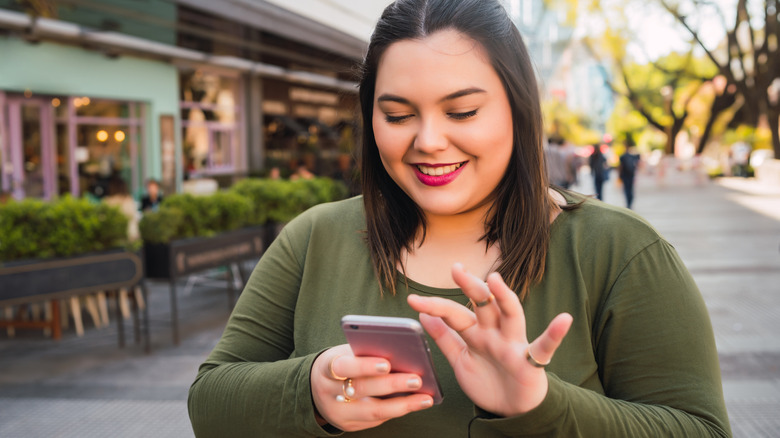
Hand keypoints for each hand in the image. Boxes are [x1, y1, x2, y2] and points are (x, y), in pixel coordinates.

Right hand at [310, 345, 434, 431]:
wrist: (317, 388)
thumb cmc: (341, 363)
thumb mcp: (345, 352)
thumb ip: (365, 351)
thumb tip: (402, 351)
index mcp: (326, 368)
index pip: (343, 367)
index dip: (364, 366)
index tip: (387, 363)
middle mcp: (329, 392)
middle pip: (361, 390)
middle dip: (391, 385)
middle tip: (416, 379)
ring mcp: (338, 413)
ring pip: (372, 411)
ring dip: (402, 404)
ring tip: (425, 398)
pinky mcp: (349, 425)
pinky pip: (377, 420)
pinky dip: (398, 410)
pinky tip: (416, 404)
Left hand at [407, 263, 572, 416]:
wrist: (511, 411)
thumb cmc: (487, 381)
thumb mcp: (461, 359)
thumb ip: (445, 338)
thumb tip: (424, 316)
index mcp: (476, 333)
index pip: (454, 314)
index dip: (434, 306)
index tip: (412, 299)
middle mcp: (494, 333)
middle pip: (483, 304)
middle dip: (470, 286)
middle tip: (456, 269)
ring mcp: (514, 345)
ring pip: (511, 315)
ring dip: (504, 297)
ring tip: (496, 280)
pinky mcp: (533, 362)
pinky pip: (545, 346)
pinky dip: (556, 333)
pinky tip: (564, 320)